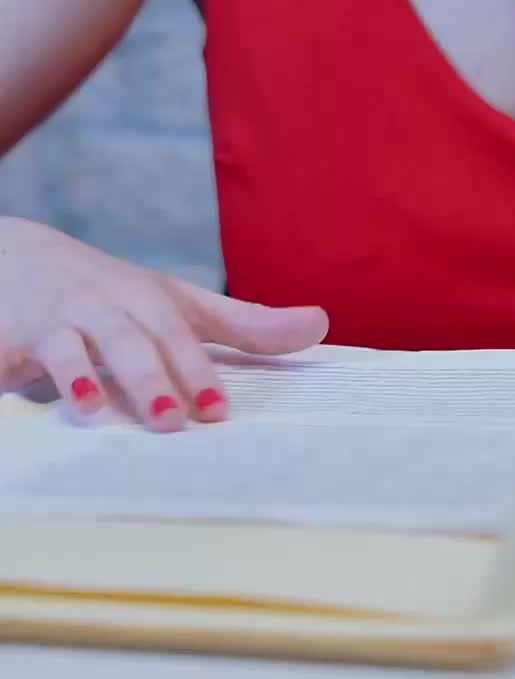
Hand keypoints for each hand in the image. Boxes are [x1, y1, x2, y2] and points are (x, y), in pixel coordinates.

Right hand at [0, 217, 328, 431]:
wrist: (18, 259)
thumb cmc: (116, 294)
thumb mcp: (177, 304)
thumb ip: (246, 323)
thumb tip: (321, 325)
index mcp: (151, 302)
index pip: (181, 332)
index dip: (198, 368)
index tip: (218, 411)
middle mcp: (107, 306)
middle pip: (133, 338)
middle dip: (153, 375)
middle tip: (176, 419)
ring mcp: (57, 320)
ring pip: (73, 346)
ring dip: (84, 376)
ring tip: (98, 411)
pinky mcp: (13, 337)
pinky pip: (17, 356)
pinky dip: (25, 376)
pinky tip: (36, 404)